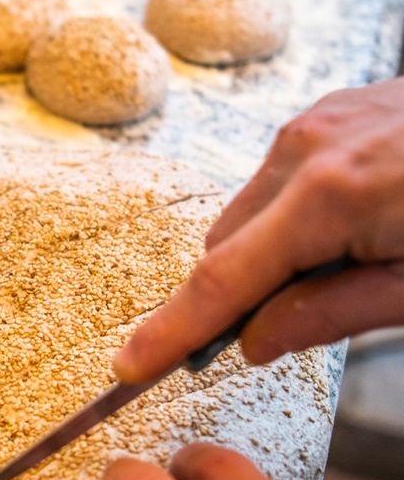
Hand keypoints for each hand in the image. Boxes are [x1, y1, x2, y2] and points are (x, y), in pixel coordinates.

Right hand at [114, 77, 403, 383]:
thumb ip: (330, 315)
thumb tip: (253, 342)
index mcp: (328, 195)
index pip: (220, 281)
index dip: (169, 332)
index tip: (126, 370)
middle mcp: (304, 147)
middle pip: (224, 245)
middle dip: (236, 294)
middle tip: (292, 325)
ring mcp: (316, 120)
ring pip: (248, 213)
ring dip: (268, 254)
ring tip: (352, 263)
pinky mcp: (332, 109)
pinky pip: (279, 180)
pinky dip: (292, 218)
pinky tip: (355, 227)